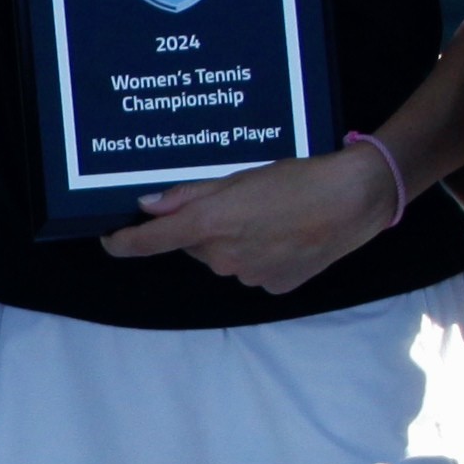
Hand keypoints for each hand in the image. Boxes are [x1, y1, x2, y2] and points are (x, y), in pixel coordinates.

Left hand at [98, 142, 402, 291]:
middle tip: (238, 203)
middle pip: (195, 245)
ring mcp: (247, 276)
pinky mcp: (273, 285)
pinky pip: (252, 270)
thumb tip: (148, 206)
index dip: (124, 243)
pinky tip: (284, 234)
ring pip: (224, 258)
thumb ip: (189, 195)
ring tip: (269, 215)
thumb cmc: (297, 180)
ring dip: (234, 240)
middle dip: (204, 227)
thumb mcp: (238, 177)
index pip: (149, 243)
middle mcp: (222, 258)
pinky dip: (260, 254)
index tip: (110, 240)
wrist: (353, 200)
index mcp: (208, 226)